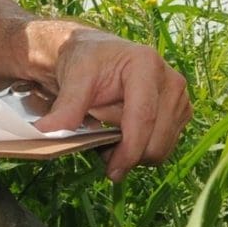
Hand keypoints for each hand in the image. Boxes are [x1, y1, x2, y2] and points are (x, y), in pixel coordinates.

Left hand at [37, 28, 190, 179]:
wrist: (96, 55)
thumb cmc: (86, 62)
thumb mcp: (73, 80)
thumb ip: (66, 108)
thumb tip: (46, 132)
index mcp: (146, 65)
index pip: (143, 118)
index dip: (129, 150)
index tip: (111, 171)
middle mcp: (171, 80)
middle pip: (156, 140)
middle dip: (128, 153)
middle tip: (100, 145)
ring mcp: (179, 98)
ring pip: (161, 147)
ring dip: (134, 152)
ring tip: (110, 136)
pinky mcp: (181, 112)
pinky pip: (164, 146)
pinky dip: (142, 149)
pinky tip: (123, 135)